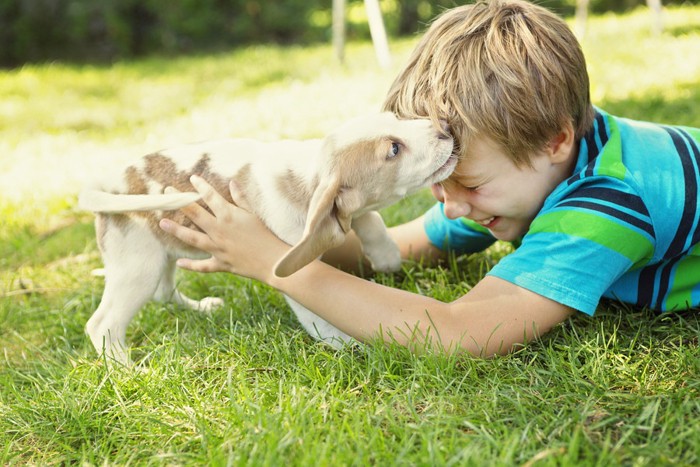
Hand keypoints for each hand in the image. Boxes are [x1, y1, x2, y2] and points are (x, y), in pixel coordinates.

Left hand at [159, 175, 288, 281]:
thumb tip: (232, 183)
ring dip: (176, 230)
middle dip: (179, 201)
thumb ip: (241, 199)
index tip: (192, 178)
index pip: (210, 197)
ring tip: (162, 222)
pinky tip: (179, 262)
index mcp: (229, 216)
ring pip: (192, 238)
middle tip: (166, 192)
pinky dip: (191, 265)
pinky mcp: (221, 263)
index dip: (200, 186)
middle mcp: (219, 230)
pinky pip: (203, 265)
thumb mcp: (253, 214)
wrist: (273, 261)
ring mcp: (218, 248)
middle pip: (195, 214)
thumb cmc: (265, 235)